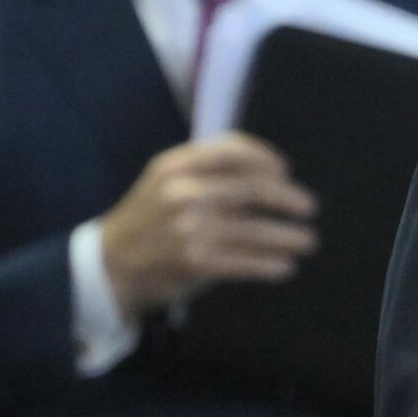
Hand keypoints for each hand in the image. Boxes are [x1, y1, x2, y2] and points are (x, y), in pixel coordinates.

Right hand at [99, 131, 316, 319]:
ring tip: (307, 241)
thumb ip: (205, 170)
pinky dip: (270, 264)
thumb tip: (268, 171)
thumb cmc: (147, 220)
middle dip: (288, 198)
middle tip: (309, 207)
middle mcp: (183, 193)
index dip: (264, 156)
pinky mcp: (196, 262)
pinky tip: (285, 267)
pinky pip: (246, 261)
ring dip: (288, 237)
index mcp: (175, 166)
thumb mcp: (164, 181)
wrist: (108, 266)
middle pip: (252, 187)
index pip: (230, 149)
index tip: (284, 169)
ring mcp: (190, 228)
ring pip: (255, 229)